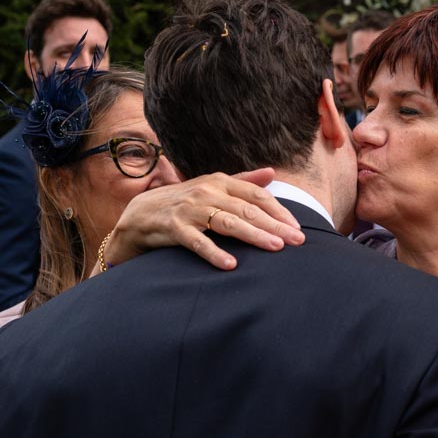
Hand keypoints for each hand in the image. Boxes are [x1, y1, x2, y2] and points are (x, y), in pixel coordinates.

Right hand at [89, 168, 305, 273]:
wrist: (139, 214)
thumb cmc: (183, 202)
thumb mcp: (212, 187)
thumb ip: (243, 181)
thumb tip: (272, 172)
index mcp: (219, 182)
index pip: (256, 195)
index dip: (279, 211)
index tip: (297, 228)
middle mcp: (206, 192)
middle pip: (247, 209)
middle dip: (274, 225)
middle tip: (297, 241)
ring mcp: (189, 209)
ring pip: (227, 222)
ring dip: (253, 235)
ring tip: (275, 248)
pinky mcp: (173, 228)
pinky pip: (196, 242)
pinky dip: (214, 252)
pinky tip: (231, 265)